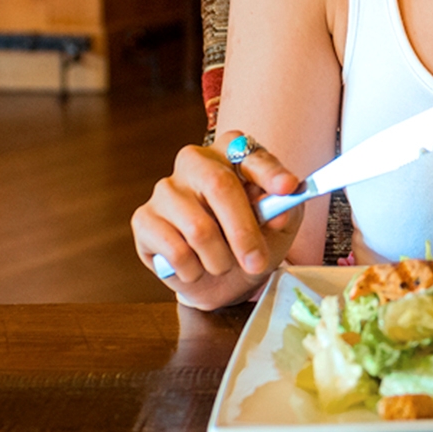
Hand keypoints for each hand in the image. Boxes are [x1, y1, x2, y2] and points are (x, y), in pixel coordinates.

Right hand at [131, 132, 306, 309]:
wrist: (222, 279)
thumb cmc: (251, 240)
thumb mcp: (280, 225)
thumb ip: (285, 210)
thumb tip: (278, 211)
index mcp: (229, 152)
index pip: (249, 154)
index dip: (269, 172)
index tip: (288, 188)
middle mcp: (194, 162)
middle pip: (219, 186)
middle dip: (243, 231)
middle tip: (258, 262)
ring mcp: (165, 189)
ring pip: (198, 229)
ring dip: (219, 260)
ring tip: (223, 265)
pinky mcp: (144, 219)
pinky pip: (175, 251)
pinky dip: (194, 270)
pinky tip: (195, 268)